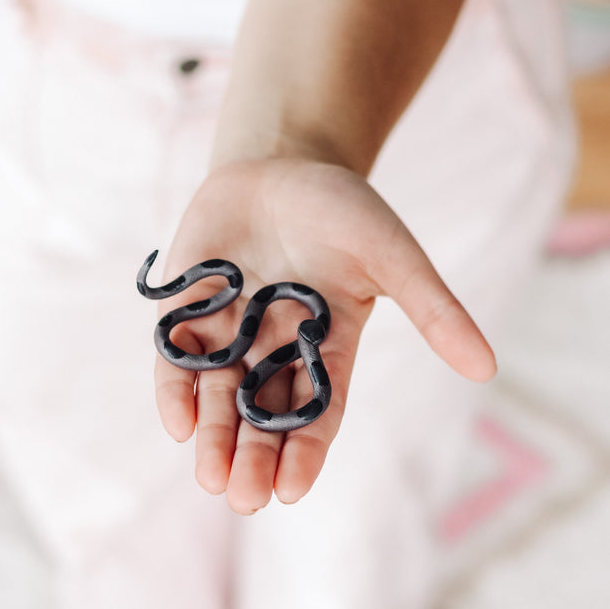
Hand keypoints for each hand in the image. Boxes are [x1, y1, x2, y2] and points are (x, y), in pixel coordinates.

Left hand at [153, 158, 495, 514]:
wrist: (283, 164)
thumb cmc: (344, 208)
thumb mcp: (391, 255)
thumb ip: (432, 309)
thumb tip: (487, 367)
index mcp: (326, 343)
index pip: (319, 407)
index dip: (305, 448)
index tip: (291, 490)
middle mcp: (276, 347)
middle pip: (265, 411)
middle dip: (255, 454)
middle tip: (245, 499)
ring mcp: (232, 329)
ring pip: (220, 394)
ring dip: (213, 436)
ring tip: (210, 480)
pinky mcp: (191, 307)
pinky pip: (179, 356)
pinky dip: (176, 386)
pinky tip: (177, 421)